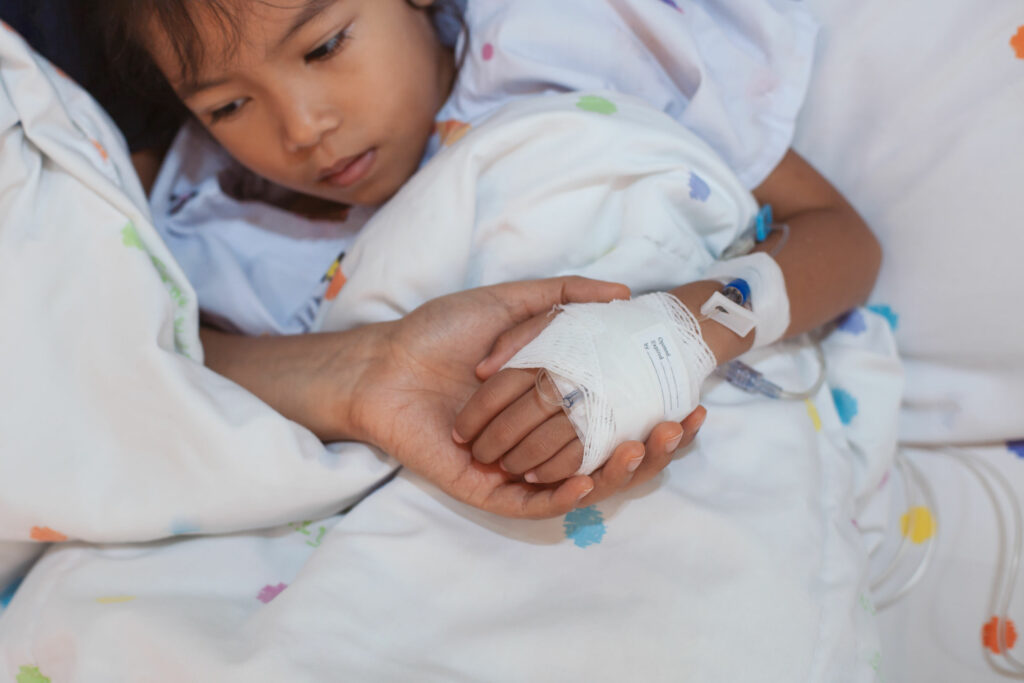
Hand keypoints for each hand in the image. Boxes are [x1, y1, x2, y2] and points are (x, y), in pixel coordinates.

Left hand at [349, 277, 700, 517]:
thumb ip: (564, 297)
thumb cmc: (441, 333)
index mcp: (555, 403)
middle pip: (610, 456)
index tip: (694, 404)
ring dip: (619, 473)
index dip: (657, 416)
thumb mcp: (511, 303)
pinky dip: (565, 497)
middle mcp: (543, 437)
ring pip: (580, 483)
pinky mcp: (489, 488)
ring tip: (643, 446)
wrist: (385, 363)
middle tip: (680, 427)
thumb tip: (626, 292)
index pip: (617, 418)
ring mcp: (519, 465)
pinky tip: (591, 479)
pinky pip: (534, 504)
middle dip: (653, 449)